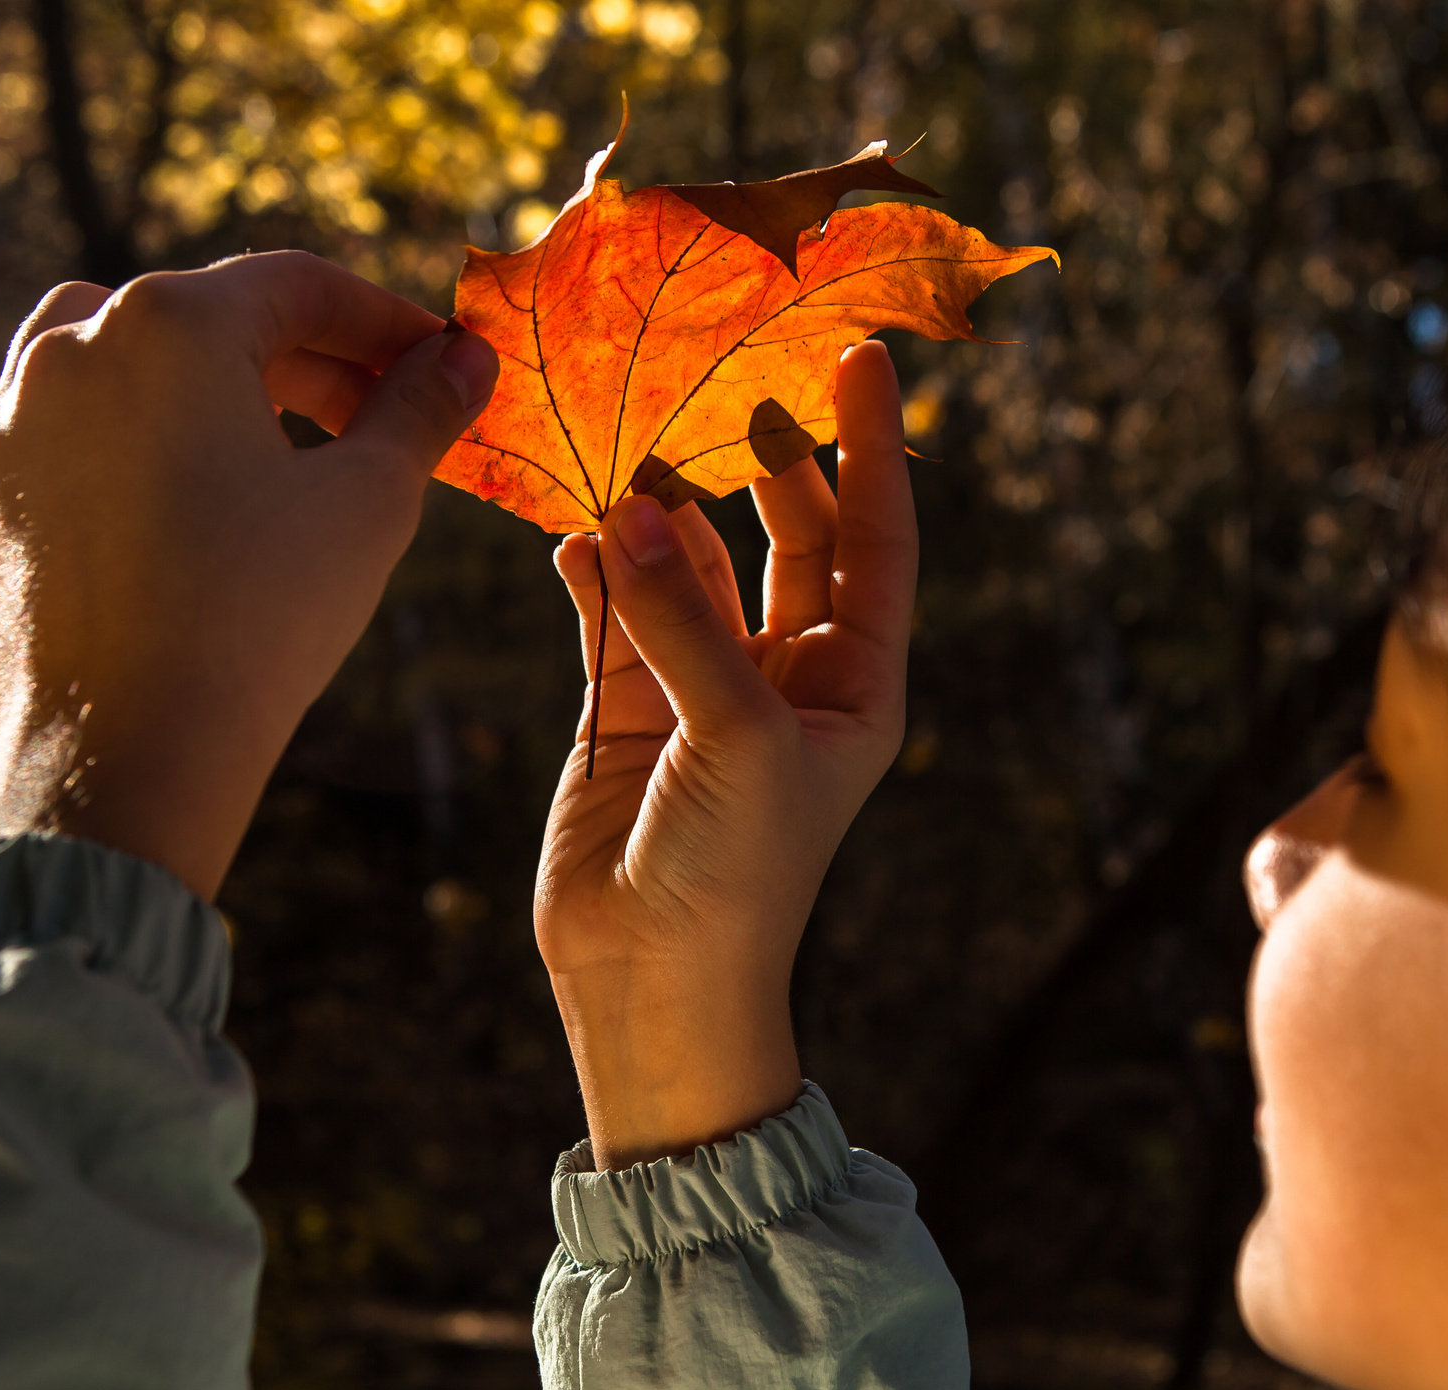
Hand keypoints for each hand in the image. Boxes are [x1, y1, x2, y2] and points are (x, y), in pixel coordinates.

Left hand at [0, 251, 498, 899]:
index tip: (434, 363)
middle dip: (299, 359)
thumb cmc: (263, 617)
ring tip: (240, 428)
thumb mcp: (370, 501)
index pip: (297, 287)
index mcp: (172, 323)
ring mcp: (5, 417)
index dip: (381, 320)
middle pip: (205, 317)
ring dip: (175, 370)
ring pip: (90, 343)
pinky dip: (35, 411)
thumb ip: (419, 410)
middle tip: (372, 419)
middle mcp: (73, 346)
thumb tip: (464, 359)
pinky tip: (75, 436)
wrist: (135, 747)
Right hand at [535, 341, 917, 1167]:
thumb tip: (626, 502)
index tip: (864, 351)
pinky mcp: (623, 700)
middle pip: (784, 529)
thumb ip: (682, 616)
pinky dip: (591, 561)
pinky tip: (571, 521)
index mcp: (855, 681)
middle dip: (758, 455)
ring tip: (624, 433)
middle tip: (722, 371)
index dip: (872, 446)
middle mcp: (787, 670)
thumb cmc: (739, 872)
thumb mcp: (737, 736)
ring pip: (686, 557)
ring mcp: (702, 679)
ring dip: (657, 503)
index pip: (876, 538)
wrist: (657, 980)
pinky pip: (610, 603)